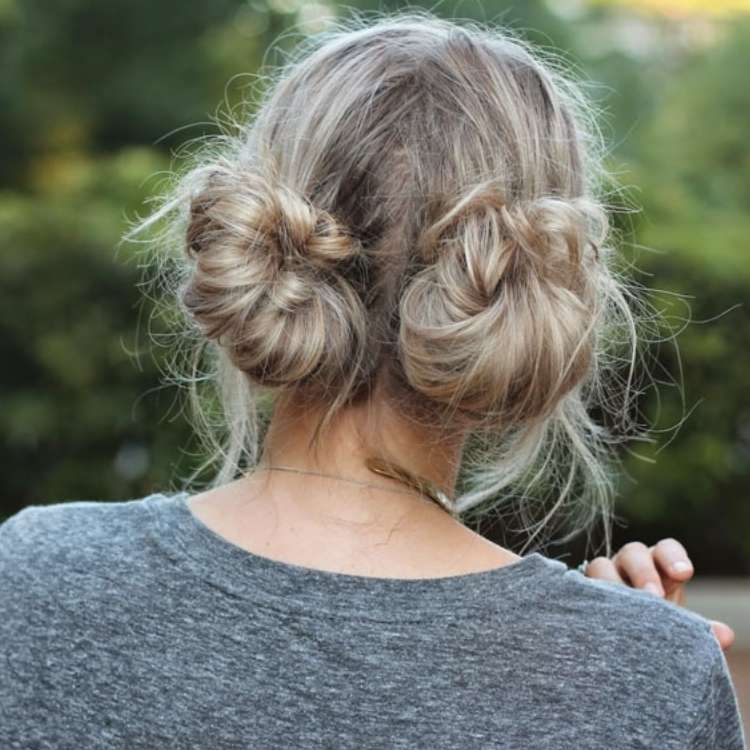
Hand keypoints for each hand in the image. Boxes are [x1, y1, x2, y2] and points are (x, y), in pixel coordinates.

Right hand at [582, 539, 735, 651]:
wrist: (622, 639)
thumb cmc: (655, 627)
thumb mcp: (677, 627)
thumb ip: (698, 630)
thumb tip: (724, 635)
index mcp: (657, 567)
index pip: (665, 549)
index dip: (673, 557)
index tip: (684, 574)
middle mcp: (628, 565)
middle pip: (632, 552)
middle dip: (643, 571)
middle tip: (653, 597)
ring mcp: (601, 576)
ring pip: (599, 565)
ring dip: (609, 582)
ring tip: (618, 608)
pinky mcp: (581, 591)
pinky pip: (577, 587)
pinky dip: (583, 595)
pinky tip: (590, 613)